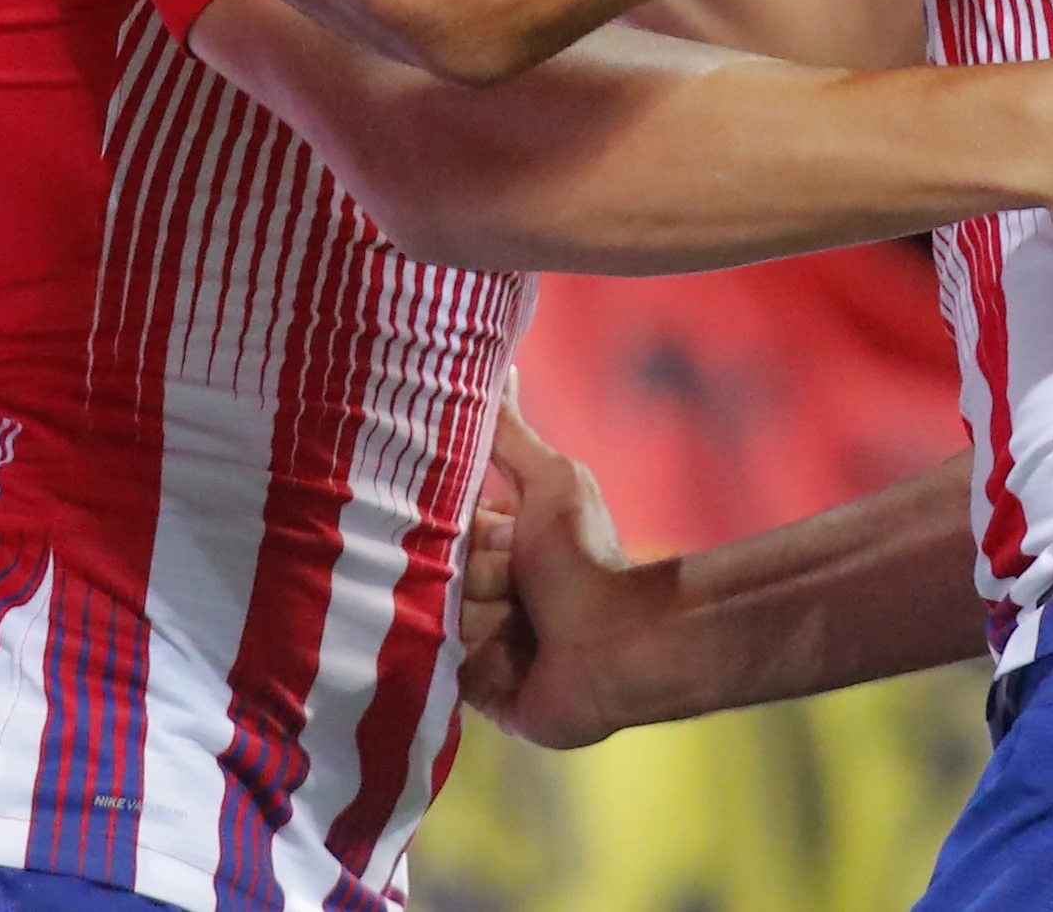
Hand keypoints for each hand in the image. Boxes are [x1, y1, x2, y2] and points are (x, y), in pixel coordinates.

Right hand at [460, 395, 671, 748]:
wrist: (620, 643)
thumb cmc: (589, 558)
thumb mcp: (550, 483)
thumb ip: (511, 434)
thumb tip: (500, 364)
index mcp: (490, 541)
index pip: (433, 525)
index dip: (453, 527)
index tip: (487, 530)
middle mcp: (475, 588)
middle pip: (432, 572)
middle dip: (474, 576)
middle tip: (521, 583)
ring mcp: (471, 639)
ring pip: (437, 618)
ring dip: (482, 618)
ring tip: (527, 626)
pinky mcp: (470, 687)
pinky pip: (438, 666)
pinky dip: (472, 657)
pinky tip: (508, 655)